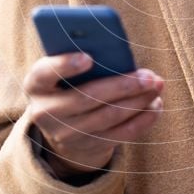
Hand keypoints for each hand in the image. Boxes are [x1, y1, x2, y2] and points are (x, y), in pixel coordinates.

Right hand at [24, 51, 163, 176]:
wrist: (62, 123)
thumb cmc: (68, 80)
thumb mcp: (64, 68)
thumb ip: (80, 55)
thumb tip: (116, 48)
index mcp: (36, 84)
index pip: (45, 73)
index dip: (65, 65)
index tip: (89, 57)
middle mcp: (46, 112)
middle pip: (87, 98)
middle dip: (122, 86)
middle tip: (149, 75)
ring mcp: (67, 133)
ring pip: (108, 116)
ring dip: (138, 100)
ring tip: (157, 84)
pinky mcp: (89, 145)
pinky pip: (120, 134)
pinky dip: (142, 119)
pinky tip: (156, 104)